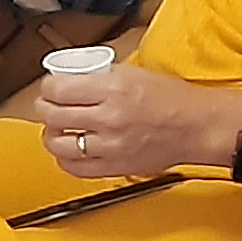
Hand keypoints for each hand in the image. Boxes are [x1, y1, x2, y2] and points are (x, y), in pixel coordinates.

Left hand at [27, 60, 231, 177]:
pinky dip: (65, 159)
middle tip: (49, 104)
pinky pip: (74, 168)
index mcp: (112, 88)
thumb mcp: (132, 72)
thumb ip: (98, 76)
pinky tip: (69, 150)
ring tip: (57, 128)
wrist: (196, 127)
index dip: (47, 86)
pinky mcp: (114, 167)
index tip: (51, 86)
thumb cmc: (172, 98)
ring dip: (51, 134)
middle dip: (44, 107)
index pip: (57, 89)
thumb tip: (69, 77)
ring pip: (58, 144)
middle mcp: (108, 117)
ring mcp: (109, 146)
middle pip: (52, 115)